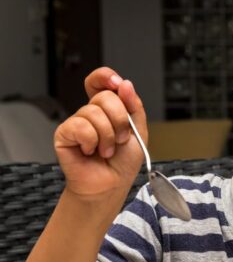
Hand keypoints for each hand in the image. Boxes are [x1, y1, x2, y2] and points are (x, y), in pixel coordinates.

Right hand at [54, 67, 147, 198]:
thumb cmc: (123, 162)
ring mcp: (77, 122)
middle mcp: (91, 112)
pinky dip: (92, 141)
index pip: (100, 81)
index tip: (118, 83)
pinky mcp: (64, 134)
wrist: (111, 184)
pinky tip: (90, 151)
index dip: (106, 77)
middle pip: (104, 96)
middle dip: (119, 120)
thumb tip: (125, 84)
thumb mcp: (139, 132)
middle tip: (121, 138)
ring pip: (94, 112)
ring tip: (107, 150)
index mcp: (108, 109)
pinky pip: (80, 126)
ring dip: (108, 136)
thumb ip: (134, 107)